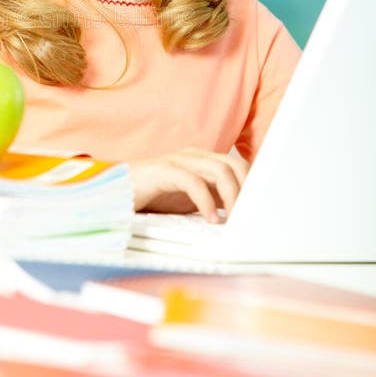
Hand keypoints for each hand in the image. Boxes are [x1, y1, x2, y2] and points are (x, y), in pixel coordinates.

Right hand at [128, 147, 249, 221]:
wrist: (115, 191)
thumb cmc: (152, 196)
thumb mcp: (188, 200)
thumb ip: (212, 200)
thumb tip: (238, 217)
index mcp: (202, 160)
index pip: (239, 165)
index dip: (253, 185)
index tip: (260, 208)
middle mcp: (194, 155)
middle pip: (235, 165)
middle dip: (247, 190)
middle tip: (249, 218)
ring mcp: (179, 160)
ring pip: (219, 171)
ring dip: (232, 197)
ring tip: (233, 221)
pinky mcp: (163, 171)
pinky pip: (193, 182)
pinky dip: (206, 202)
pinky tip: (210, 220)